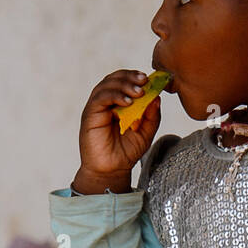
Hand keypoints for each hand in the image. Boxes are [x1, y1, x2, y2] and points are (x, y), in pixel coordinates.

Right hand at [74, 69, 162, 192]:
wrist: (111, 171)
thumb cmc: (126, 153)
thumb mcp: (145, 133)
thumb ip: (151, 116)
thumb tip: (157, 98)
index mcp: (118, 103)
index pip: (124, 81)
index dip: (135, 77)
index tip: (150, 79)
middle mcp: (106, 102)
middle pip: (114, 78)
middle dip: (130, 76)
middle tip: (144, 80)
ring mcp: (97, 107)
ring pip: (107, 85)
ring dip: (124, 85)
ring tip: (139, 92)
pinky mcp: (90, 115)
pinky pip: (100, 98)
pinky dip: (115, 96)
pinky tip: (128, 102)